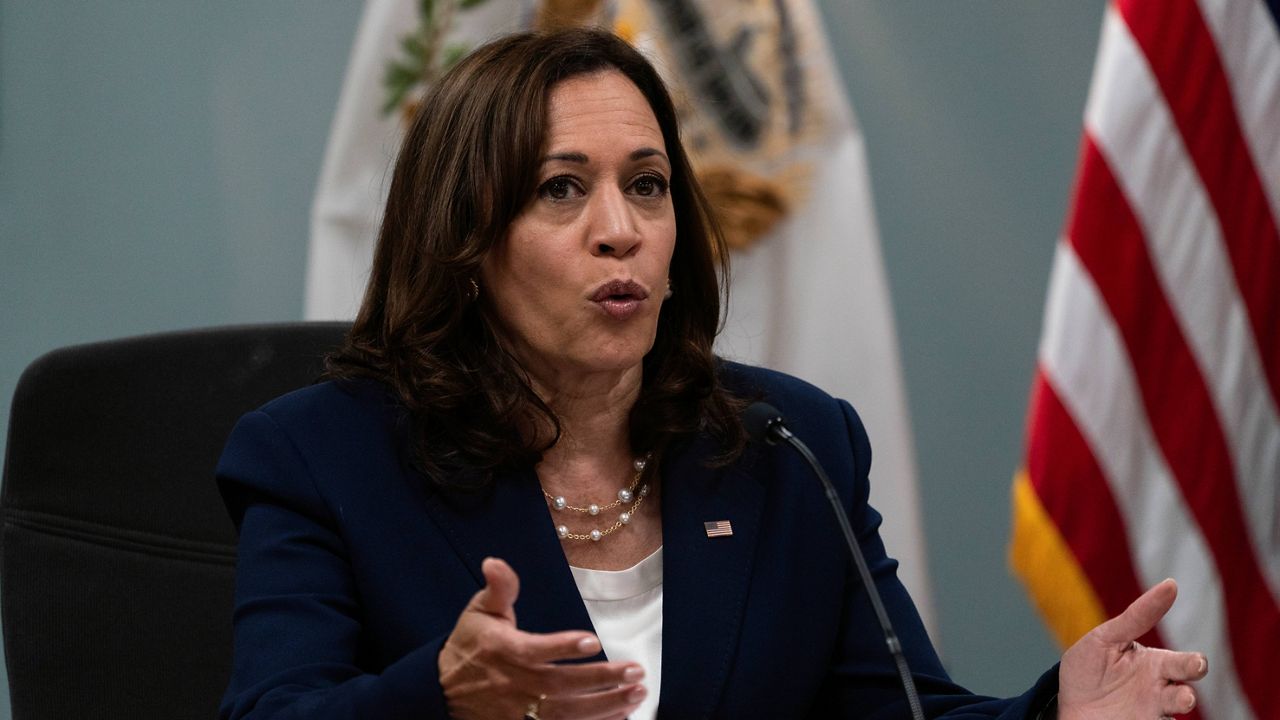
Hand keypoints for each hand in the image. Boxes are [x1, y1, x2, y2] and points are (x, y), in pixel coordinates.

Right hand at [439, 557, 646, 719]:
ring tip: (636, 694)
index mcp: (505, 650)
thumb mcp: (479, 611)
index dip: (564, 648)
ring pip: (566, 714)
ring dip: (605, 707)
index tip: (594, 641)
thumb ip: (499, 589)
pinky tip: (618, 718)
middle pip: (561, 687)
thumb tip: (495, 562)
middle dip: (601, 680)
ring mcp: (519, 713)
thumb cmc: (469, 646)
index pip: (536, 651)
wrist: (440, 690)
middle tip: (636, 671)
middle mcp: (514, 684)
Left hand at [1059, 579, 1207, 718]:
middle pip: (1189, 685)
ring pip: (1180, 706)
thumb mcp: (1105, 638)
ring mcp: (1154, 710)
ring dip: (1184, 700)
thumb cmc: (1088, 669)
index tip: (1198, 661)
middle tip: (1194, 670)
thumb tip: (1171, 585)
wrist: (1066, 705)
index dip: (1195, 661)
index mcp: (1156, 664)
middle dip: (1195, 677)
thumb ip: (1136, 617)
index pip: (1185, 662)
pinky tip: (1157, 714)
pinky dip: (1164, 719)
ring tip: (1182, 699)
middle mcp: (1161, 689)